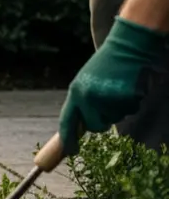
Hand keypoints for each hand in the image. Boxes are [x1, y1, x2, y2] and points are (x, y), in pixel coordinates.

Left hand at [58, 16, 168, 155]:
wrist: (127, 46)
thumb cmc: (105, 65)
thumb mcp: (85, 82)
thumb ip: (81, 102)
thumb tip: (78, 127)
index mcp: (76, 92)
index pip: (67, 122)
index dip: (67, 140)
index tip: (69, 152)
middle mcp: (90, 97)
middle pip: (95, 126)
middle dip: (101, 122)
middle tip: (106, 105)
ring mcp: (109, 98)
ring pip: (114, 118)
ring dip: (117, 108)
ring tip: (117, 88)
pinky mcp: (128, 97)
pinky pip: (130, 110)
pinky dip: (131, 102)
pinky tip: (129, 86)